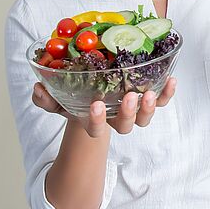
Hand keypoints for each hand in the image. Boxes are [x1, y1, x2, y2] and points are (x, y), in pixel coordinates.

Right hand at [31, 77, 177, 137]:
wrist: (96, 87)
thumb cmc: (76, 97)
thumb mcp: (58, 97)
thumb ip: (46, 98)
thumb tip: (38, 89)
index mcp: (96, 121)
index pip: (96, 128)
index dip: (96, 121)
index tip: (95, 105)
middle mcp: (117, 119)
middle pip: (125, 125)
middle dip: (127, 113)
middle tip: (128, 97)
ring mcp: (134, 110)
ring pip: (145, 117)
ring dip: (149, 107)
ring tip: (149, 92)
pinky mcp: (149, 99)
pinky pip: (162, 100)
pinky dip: (167, 93)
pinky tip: (171, 79)